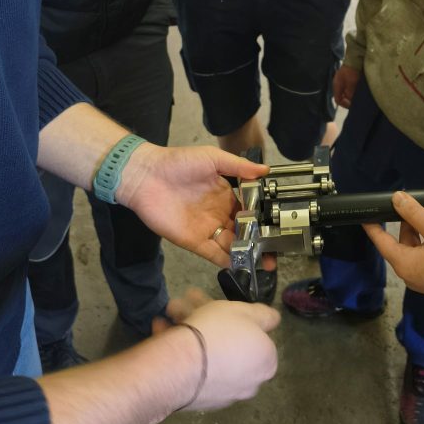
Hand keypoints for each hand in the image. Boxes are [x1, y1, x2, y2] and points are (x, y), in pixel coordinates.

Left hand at [117, 144, 267, 266]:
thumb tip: (265, 170)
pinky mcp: (193, 241)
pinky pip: (214, 254)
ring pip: (232, 244)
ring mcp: (207, 229)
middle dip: (259, 240)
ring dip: (247, 252)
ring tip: (266, 260)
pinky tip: (242, 264)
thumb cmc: (178, 162)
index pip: (249, 210)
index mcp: (225, 194)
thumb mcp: (213, 159)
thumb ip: (239, 167)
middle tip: (277, 249)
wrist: (146, 176)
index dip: (262, 218)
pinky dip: (228, 260)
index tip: (277, 225)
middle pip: (243, 231)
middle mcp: (218, 214)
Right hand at [173, 293, 279, 411]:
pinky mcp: (198, 400)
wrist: (178, 367)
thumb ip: (264, 315)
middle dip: (208, 319)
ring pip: (209, 354)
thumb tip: (274, 320)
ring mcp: (223, 394)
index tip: (220, 305)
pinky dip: (183, 350)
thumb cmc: (218, 331)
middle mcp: (249, 382)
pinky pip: (194, 370)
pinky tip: (163, 330)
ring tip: (171, 311)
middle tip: (190, 301)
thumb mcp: (244, 311)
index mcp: (266, 362)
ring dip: (190, 330)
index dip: (238, 317)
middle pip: (229, 343)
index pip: (257, 337)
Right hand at [333, 64, 361, 108]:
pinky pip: (348, 87)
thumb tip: (351, 102)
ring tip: (358, 96)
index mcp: (336, 86)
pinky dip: (352, 90)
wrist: (355, 58)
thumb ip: (350, 94)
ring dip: (351, 95)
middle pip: (341, 96)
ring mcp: (342, 80)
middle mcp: (338, 84)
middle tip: (356, 101)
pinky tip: (358, 90)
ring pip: (345, 92)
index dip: (345, 104)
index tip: (352, 105)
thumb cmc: (351, 71)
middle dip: (348, 100)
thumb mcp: (351, 84)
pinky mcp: (346, 77)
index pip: (338, 100)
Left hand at [364, 190, 423, 295]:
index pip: (382, 241)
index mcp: (405, 262)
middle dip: (410, 221)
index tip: (365, 214)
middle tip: (414, 202)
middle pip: (405, 241)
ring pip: (423, 244)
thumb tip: (397, 198)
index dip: (373, 226)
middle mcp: (412, 270)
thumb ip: (416, 214)